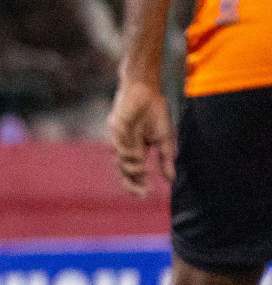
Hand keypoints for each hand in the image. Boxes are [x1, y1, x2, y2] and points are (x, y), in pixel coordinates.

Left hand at [108, 77, 174, 197]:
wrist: (147, 89)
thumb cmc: (155, 112)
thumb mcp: (164, 138)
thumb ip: (165, 159)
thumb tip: (170, 180)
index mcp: (136, 149)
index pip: (133, 171)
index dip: (136, 183)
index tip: (145, 194)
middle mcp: (125, 146)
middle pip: (122, 170)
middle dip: (130, 183)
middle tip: (140, 192)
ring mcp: (118, 137)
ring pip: (119, 159)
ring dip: (131, 166)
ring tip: (141, 169)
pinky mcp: (115, 126)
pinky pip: (118, 143)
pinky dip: (126, 152)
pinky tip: (136, 156)